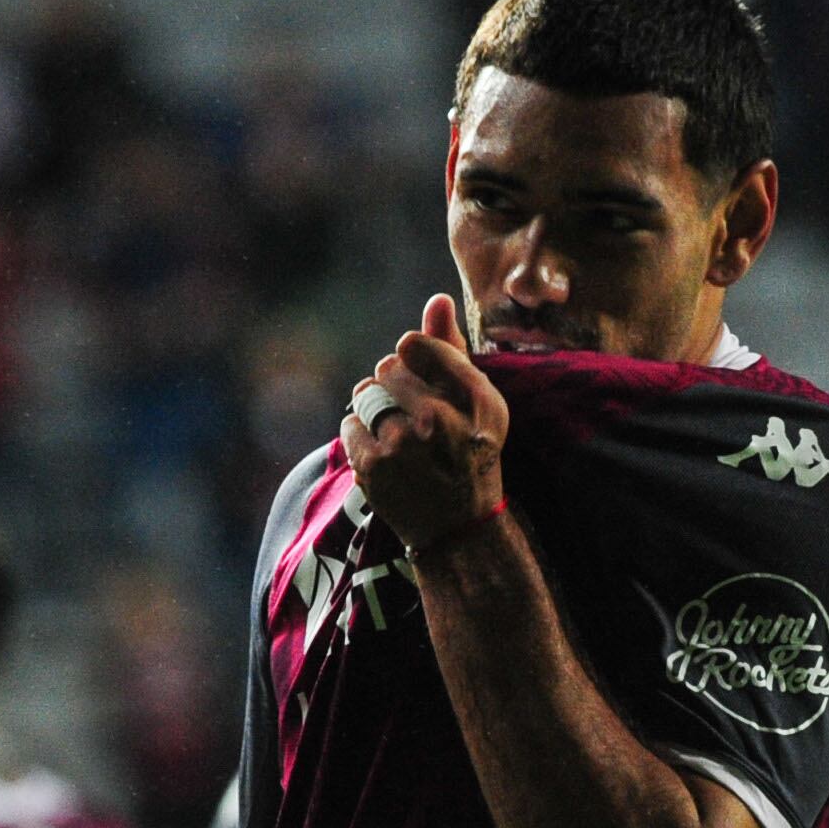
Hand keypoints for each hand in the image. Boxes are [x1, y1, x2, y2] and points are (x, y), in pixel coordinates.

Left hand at [344, 294, 508, 554]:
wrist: (457, 530)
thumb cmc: (469, 456)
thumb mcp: (479, 404)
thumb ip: (453, 349)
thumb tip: (437, 297)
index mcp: (475, 398)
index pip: (416, 344)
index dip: (413, 359)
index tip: (423, 382)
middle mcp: (441, 418)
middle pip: (387, 366)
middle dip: (394, 385)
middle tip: (412, 416)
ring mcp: (403, 444)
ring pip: (365, 393)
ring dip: (375, 408)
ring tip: (397, 433)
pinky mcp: (373, 466)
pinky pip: (349, 423)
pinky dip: (361, 435)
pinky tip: (383, 453)